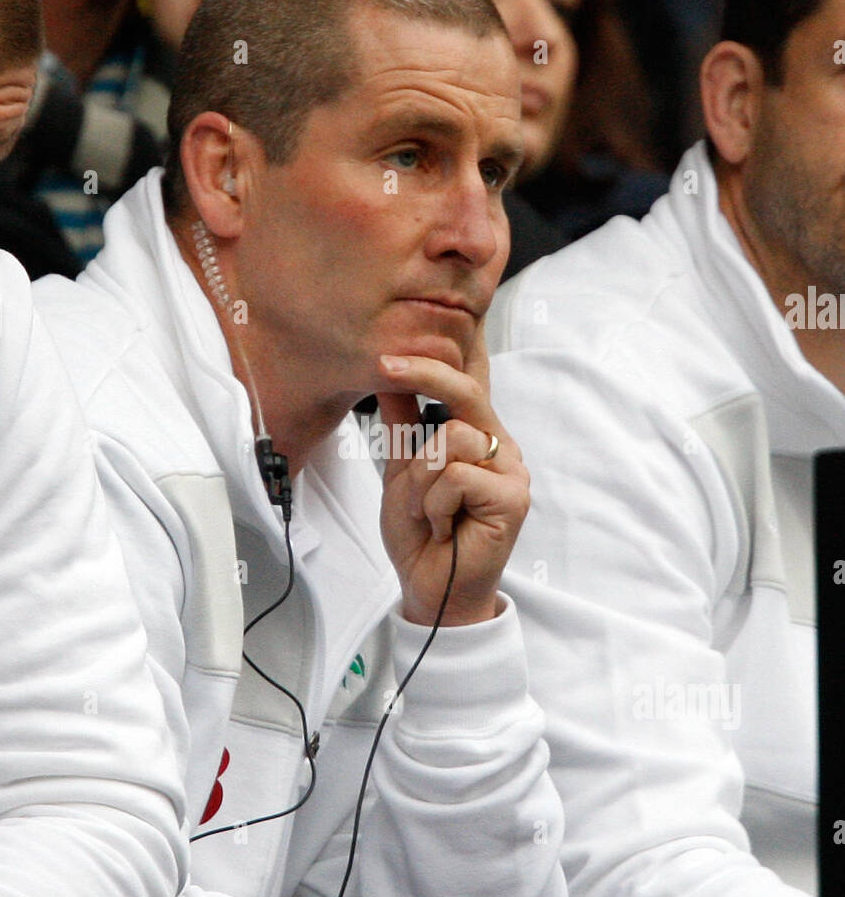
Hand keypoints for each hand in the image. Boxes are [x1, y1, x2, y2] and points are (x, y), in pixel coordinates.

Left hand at [376, 326, 530, 626]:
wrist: (431, 589)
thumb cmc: (421, 535)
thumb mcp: (400, 471)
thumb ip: (401, 425)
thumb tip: (388, 373)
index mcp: (477, 436)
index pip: (473, 381)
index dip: (464, 344)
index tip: (454, 306)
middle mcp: (499, 446)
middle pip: (464, 392)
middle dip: (423, 375)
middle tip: (384, 362)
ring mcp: (510, 471)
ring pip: (450, 439)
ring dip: (420, 481)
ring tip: (429, 512)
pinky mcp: (512, 497)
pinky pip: (456, 474)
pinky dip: (434, 503)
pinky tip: (444, 527)